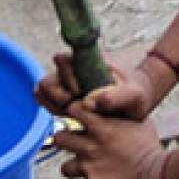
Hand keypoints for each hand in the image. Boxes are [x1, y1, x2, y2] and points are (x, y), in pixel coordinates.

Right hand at [34, 53, 158, 119]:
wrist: (136, 105)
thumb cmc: (136, 95)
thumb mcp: (134, 96)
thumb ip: (118, 98)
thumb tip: (92, 102)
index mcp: (88, 60)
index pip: (62, 61)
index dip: (67, 79)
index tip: (81, 92)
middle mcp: (73, 70)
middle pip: (47, 80)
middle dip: (57, 96)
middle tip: (74, 106)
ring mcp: (66, 84)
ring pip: (42, 91)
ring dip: (52, 105)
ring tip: (71, 114)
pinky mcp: (64, 98)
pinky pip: (46, 101)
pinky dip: (51, 109)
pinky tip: (68, 118)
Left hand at [55, 100, 171, 178]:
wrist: (158, 175)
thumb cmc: (150, 146)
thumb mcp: (138, 122)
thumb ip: (120, 115)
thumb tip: (112, 106)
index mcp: (102, 126)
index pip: (73, 109)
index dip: (74, 114)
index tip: (80, 119)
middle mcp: (90, 145)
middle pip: (59, 138)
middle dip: (66, 142)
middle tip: (77, 146)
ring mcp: (89, 167)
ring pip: (66, 168)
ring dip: (76, 169)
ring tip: (91, 169)